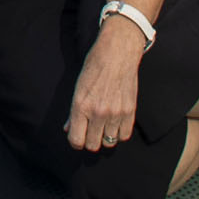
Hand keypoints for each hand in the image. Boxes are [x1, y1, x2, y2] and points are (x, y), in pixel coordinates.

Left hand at [64, 19, 145, 152]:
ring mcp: (115, 114)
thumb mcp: (78, 86)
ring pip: (109, 142)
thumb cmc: (94, 66)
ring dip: (104, 136)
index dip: (75, 141)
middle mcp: (98, 113)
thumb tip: (68, 129)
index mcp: (81, 105)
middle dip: (89, 140)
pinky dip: (119, 133)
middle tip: (90, 130)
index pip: (76, 140)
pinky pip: (124, 136)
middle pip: (92, 145)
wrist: (117, 53)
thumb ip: (73, 111)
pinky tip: (115, 123)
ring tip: (103, 124)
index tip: (77, 137)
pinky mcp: (130, 112)